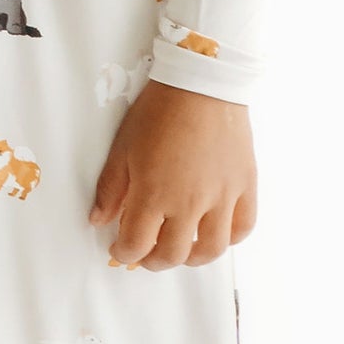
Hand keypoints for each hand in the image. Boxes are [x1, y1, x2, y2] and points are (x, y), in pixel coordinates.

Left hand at [87, 81, 255, 267]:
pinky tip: (215, 232)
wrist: (201, 83)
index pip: (137, 244)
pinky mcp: (245, 185)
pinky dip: (229, 238)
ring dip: (193, 258)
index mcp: (154, 194)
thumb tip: (98, 220)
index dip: (124, 252)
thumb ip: (111, 188)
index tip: (120, 248)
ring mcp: (222, 197)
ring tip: (183, 250)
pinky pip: (243, 226)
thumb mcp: (124, 147)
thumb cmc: (159, 111)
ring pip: (212, 249)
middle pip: (173, 254)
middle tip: (147, 254)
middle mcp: (190, 203)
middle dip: (155, 261)